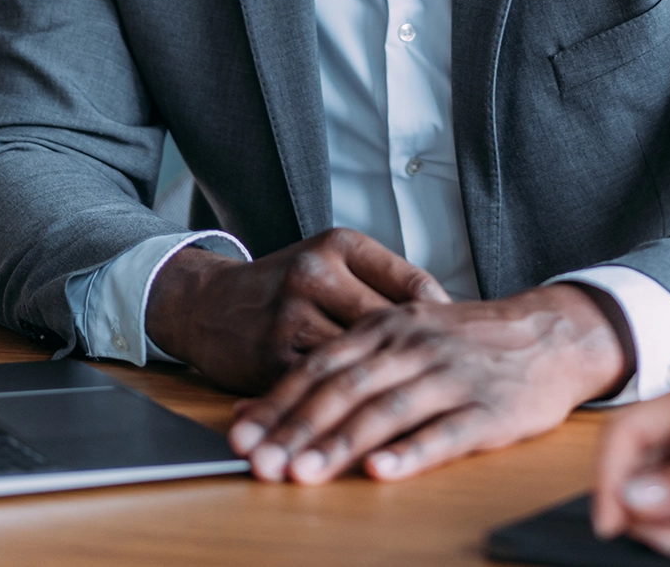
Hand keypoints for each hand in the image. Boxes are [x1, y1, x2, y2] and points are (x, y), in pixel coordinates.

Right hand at [145, 227, 448, 394]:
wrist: (207, 304)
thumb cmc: (286, 286)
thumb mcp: (332, 262)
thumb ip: (383, 282)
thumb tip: (448, 314)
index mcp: (340, 246)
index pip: (412, 285)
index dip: (443, 321)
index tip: (463, 345)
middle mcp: (315, 275)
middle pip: (389, 327)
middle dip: (421, 359)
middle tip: (454, 384)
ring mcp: (291, 317)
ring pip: (358, 363)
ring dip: (388, 391)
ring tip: (425, 410)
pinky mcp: (271, 358)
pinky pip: (325, 390)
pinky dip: (350, 409)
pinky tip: (374, 424)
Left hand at [226, 283, 629, 483]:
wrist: (553, 333)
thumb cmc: (469, 340)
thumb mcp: (407, 332)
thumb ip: (346, 364)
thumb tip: (264, 406)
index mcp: (390, 327)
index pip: (322, 367)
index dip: (279, 405)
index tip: (242, 439)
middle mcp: (416, 347)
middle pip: (345, 391)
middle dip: (297, 431)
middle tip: (261, 465)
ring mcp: (453, 377)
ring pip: (387, 412)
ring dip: (341, 446)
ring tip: (305, 475)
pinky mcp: (490, 409)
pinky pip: (445, 433)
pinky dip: (411, 453)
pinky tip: (383, 472)